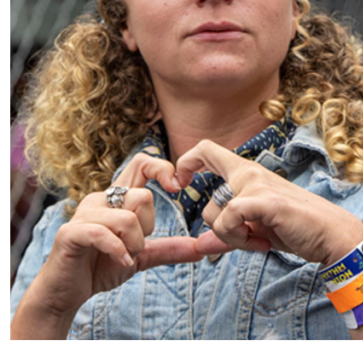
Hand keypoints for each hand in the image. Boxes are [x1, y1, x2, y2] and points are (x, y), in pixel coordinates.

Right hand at [23, 153, 227, 316]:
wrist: (66, 292)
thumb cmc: (100, 267)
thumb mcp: (142, 256)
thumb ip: (169, 249)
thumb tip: (202, 249)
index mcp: (117, 199)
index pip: (141, 164)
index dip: (162, 168)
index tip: (178, 187)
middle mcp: (100, 199)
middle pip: (143, 197)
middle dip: (148, 228)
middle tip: (135, 246)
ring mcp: (83, 214)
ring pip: (128, 219)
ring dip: (134, 245)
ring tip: (124, 257)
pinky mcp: (71, 233)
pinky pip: (103, 233)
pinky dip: (119, 251)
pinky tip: (122, 262)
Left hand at [180, 140, 362, 266]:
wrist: (331, 234)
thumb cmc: (297, 228)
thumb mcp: (256, 231)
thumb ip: (227, 234)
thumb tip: (199, 245)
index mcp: (248, 173)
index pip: (207, 150)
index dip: (186, 163)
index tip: (182, 186)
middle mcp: (250, 173)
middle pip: (206, 190)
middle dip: (216, 225)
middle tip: (239, 238)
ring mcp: (257, 184)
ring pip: (214, 212)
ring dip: (230, 237)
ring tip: (258, 242)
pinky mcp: (265, 200)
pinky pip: (228, 219)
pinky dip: (237, 238)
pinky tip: (261, 244)